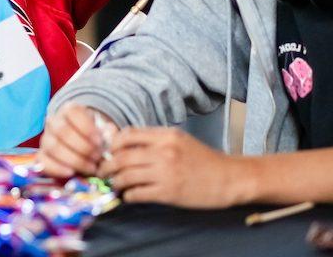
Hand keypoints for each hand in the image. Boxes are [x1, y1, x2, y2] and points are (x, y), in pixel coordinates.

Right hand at [39, 104, 116, 178]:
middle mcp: (54, 121)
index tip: (99, 142)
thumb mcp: (103, 130)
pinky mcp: (41, 156)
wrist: (83, 148)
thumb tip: (109, 134)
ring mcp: (45, 139)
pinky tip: (71, 173)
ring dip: (74, 160)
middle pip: (63, 132)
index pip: (73, 113)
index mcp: (69, 110)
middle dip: (83, 147)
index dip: (86, 128)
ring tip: (91, 168)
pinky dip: (56, 168)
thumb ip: (108, 132)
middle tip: (97, 158)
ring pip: (53, 147)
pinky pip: (42, 161)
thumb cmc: (94, 137)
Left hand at [102, 127, 250, 207]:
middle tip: (103, 171)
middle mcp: (164, 151)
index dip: (113, 144)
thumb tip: (127, 145)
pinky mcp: (168, 192)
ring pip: (127, 176)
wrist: (229, 178)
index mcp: (166, 135)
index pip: (128, 135)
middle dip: (107, 166)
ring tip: (115, 185)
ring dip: (116, 182)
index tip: (109, 152)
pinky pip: (138, 194)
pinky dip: (129, 196)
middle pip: (122, 157)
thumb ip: (156, 140)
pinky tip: (129, 196)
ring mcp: (166, 172)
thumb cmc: (204, 160)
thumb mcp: (180, 140)